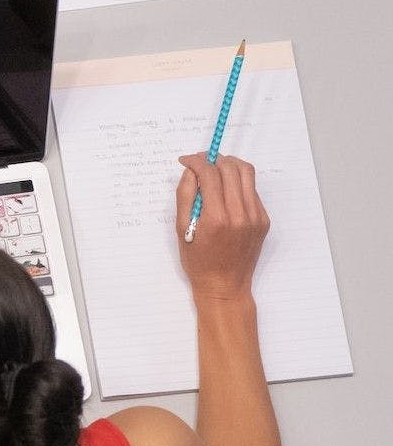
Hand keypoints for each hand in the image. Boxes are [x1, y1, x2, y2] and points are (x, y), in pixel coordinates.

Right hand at [176, 153, 269, 301]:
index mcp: (216, 218)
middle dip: (213, 159)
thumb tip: (190, 171)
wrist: (224, 286)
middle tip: (200, 162)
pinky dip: (237, 184)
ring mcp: (256, 216)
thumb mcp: (181, 229)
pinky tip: (225, 192)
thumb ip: (186, 196)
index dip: (196, 161)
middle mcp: (240, 214)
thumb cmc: (198, 262)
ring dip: (229, 166)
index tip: (186, 160)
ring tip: (215, 170)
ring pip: (246, 174)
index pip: (209, 174)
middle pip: (231, 168)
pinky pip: (251, 191)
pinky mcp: (263, 219)